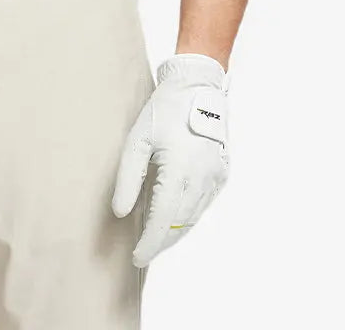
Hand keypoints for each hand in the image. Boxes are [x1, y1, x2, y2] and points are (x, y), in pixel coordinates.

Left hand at [111, 52, 229, 266]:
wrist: (198, 86)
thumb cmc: (164, 110)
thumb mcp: (138, 139)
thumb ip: (128, 178)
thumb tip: (121, 213)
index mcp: (180, 168)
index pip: (163, 219)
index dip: (149, 242)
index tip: (136, 258)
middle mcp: (203, 177)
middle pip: (180, 224)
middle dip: (161, 242)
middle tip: (142, 254)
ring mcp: (216, 176)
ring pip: (194, 217)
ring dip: (175, 232)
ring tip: (154, 241)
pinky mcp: (222, 174)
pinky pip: (203, 204)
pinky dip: (188, 216)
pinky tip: (173, 219)